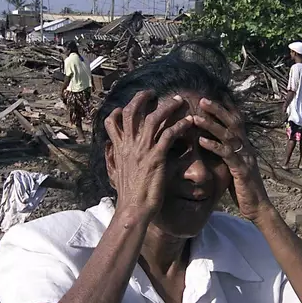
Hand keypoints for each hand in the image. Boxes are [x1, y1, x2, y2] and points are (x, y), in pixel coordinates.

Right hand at [104, 91, 192, 217]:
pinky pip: (169, 135)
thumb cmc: (128, 195)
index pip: (113, 122)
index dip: (120, 110)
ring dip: (167, 107)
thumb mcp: (116, 173)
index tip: (128, 105)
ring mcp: (142, 151)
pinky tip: (189, 121)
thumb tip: (112, 152)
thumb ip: (115, 159)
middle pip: (132, 112)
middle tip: (153, 93)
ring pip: (153, 119)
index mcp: (119, 149)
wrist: (133, 209)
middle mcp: (128, 146)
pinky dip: (180, 125)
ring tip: (178, 101)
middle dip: (142, 98)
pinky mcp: (156, 158)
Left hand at [192, 98, 271, 220]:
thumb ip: (227, 155)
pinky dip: (214, 146)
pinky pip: (227, 155)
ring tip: (196, 118)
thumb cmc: (244, 190)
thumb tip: (213, 145)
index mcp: (245, 147)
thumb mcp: (234, 168)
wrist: (258, 208)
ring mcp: (245, 158)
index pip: (237, 122)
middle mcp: (247, 149)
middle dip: (218, 110)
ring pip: (229, 136)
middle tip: (202, 99)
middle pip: (233, 123)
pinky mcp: (241, 170)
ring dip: (212, 125)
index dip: (227, 108)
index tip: (215, 94)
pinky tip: (202, 141)